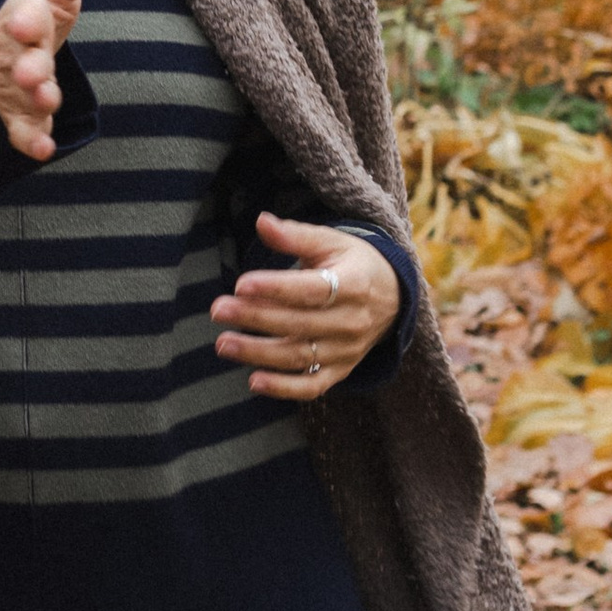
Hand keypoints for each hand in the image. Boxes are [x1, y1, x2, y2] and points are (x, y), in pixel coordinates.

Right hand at [0, 0, 113, 160]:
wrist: (6, 51)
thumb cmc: (37, 15)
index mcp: (24, 18)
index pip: (22, 18)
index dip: (23, 23)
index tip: (24, 25)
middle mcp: (15, 53)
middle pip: (20, 61)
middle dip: (28, 69)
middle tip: (35, 77)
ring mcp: (15, 87)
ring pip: (21, 96)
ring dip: (34, 101)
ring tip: (49, 104)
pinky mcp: (19, 115)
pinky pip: (21, 130)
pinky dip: (30, 140)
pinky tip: (44, 151)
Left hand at [211, 211, 400, 398]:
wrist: (393, 298)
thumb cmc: (354, 264)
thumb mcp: (332, 242)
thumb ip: (295, 235)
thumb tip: (261, 221)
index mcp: (354, 284)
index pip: (311, 290)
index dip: (275, 289)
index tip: (240, 285)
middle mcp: (352, 321)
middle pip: (299, 324)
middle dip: (255, 318)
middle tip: (218, 310)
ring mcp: (347, 351)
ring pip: (300, 357)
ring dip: (259, 354)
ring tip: (224, 343)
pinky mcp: (340, 371)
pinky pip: (312, 386)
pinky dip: (284, 388)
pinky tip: (254, 382)